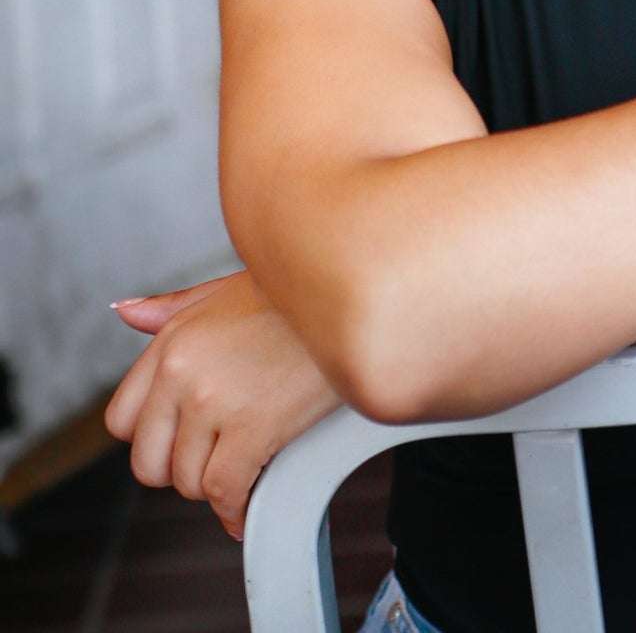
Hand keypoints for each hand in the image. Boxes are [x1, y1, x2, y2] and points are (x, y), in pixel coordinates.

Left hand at [104, 270, 340, 539]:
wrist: (349, 295)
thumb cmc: (290, 296)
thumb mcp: (222, 290)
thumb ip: (168, 307)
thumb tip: (125, 310)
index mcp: (170, 342)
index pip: (120, 421)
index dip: (151, 438)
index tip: (178, 442)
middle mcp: (182, 372)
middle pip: (148, 463)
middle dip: (179, 471)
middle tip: (213, 461)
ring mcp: (214, 401)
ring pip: (189, 482)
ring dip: (215, 487)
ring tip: (242, 469)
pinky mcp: (253, 426)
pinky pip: (225, 491)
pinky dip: (236, 510)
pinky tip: (246, 508)